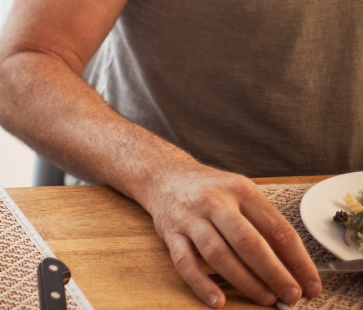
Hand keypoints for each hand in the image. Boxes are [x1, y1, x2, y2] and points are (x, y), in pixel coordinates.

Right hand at [141, 164, 318, 306]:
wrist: (164, 176)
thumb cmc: (210, 189)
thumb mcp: (242, 192)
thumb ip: (263, 222)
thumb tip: (292, 263)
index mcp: (241, 191)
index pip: (276, 229)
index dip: (298, 260)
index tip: (310, 283)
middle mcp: (215, 202)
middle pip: (248, 242)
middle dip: (274, 273)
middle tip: (291, 295)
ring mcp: (190, 218)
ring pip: (218, 254)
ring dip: (245, 281)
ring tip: (265, 298)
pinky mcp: (170, 233)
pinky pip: (185, 263)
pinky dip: (202, 284)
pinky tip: (218, 300)